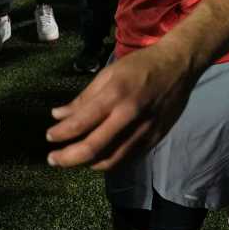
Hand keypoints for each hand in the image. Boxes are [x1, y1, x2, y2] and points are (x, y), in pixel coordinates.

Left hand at [45, 41, 195, 169]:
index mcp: (115, 95)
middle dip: (68, 157)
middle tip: (52, 159)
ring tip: (71, 160)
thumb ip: (83, 98)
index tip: (49, 137)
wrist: (178, 66)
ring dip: (87, 164)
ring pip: (111, 159)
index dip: (62, 133)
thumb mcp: (108, 73)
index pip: (82, 122)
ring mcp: (144, 131)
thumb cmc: (140, 65)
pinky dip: (108, 162)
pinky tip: (96, 158)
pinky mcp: (154, 140)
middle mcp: (129, 116)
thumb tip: (58, 115)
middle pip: (94, 148)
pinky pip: (127, 158)